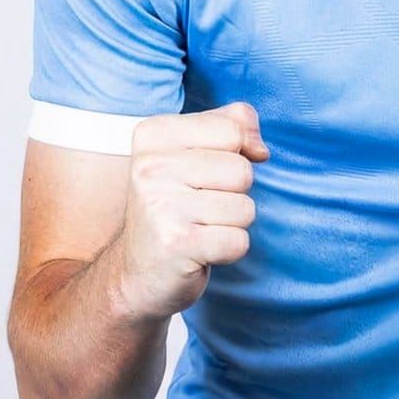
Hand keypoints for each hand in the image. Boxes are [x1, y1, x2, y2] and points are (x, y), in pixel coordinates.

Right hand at [114, 101, 270, 320]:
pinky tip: (201, 250)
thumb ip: (233, 125)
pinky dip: (229, 250)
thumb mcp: (195, 151)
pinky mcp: (176, 243)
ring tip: (200, 227)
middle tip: (200, 206)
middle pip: (242, 169)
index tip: (208, 172)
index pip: (232, 127)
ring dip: (232, 224)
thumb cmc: (175, 206)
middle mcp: (152, 166)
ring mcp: (162, 205)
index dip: (236, 152)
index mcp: (155, 134)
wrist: (137, 273)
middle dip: (235, 193)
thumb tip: (261, 150)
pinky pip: (239, 241)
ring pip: (245, 207)